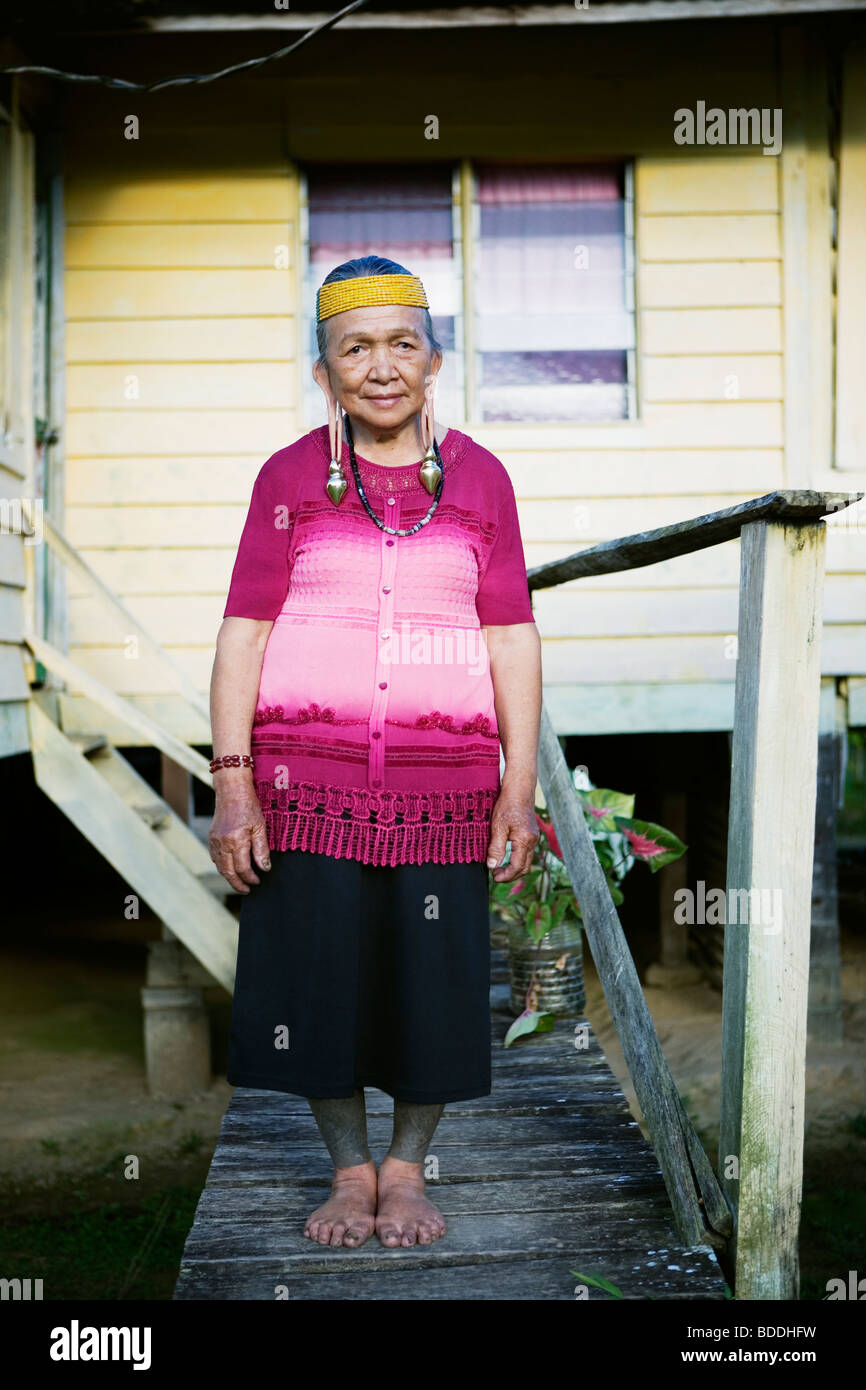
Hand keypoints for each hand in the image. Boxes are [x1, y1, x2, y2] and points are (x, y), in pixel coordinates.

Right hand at [208, 779, 270, 893]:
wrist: (231, 792)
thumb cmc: (248, 807)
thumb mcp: (260, 827)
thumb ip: (262, 849)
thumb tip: (264, 868)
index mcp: (236, 840)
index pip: (242, 868)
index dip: (250, 878)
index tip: (257, 881)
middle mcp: (223, 843)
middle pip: (228, 872)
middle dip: (237, 884)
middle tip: (246, 890)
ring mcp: (215, 841)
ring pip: (220, 867)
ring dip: (229, 877)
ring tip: (239, 883)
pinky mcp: (212, 838)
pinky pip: (215, 858)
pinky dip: (222, 867)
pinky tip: (230, 869)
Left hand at [486, 784, 538, 882]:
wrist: (519, 790)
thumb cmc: (507, 805)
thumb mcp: (497, 827)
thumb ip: (496, 848)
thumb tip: (492, 866)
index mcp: (525, 840)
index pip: (517, 867)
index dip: (506, 875)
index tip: (494, 877)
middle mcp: (533, 841)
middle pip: (524, 867)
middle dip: (511, 875)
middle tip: (496, 875)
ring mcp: (534, 838)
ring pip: (526, 861)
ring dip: (514, 868)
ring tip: (499, 868)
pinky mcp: (532, 834)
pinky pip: (527, 853)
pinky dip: (517, 859)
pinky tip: (507, 857)